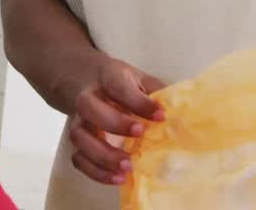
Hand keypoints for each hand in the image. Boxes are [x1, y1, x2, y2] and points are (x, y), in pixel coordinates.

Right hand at [66, 56, 165, 185]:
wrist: (84, 81)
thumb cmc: (120, 83)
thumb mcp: (139, 79)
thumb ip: (156, 93)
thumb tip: (178, 116)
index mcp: (107, 77)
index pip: (118, 86)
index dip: (139, 102)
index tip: (160, 116)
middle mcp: (87, 98)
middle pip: (89, 107)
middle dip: (114, 123)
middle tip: (139, 134)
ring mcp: (79, 121)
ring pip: (80, 137)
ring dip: (102, 155)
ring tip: (127, 167)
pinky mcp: (77, 141)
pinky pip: (79, 159)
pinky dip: (95, 172)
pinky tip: (117, 178)